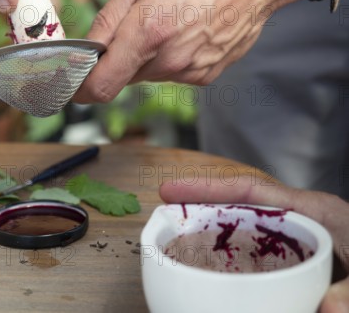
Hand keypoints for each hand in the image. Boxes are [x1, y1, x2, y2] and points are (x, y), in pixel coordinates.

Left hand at [75, 0, 311, 102]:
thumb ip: (108, 18)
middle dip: (118, 58)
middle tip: (133, 25)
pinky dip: (170, 57)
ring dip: (146, 55)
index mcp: (147, 33)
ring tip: (168, 20)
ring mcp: (191, 71)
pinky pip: (174, 72)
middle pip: (123, 77)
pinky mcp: (207, 75)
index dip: (81, 88)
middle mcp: (169, 61)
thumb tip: (87, 48)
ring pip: (149, 74)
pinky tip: (186, 29)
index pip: (101, 86)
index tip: (73, 83)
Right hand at [160, 177, 348, 312]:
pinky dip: (232, 260)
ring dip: (212, 235)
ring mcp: (294, 240)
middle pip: (238, 205)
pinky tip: (216, 275)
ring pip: (244, 231)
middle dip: (200, 207)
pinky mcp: (295, 261)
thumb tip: (323, 312)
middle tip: (163, 217)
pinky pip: (255, 255)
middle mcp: (297, 220)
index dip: (208, 188)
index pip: (250, 189)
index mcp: (311, 210)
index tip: (170, 190)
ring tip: (179, 246)